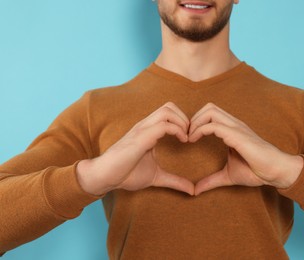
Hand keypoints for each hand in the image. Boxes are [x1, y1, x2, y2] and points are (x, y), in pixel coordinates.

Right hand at [77, 102, 194, 195]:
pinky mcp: (140, 138)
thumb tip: (192, 190)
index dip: (183, 121)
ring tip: (186, 138)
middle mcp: (145, 126)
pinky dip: (177, 130)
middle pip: (169, 106)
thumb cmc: (125, 174)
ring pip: (167, 111)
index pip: (168, 112)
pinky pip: (163, 125)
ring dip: (182, 122)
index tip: (191, 138)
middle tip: (190, 135)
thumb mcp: (156, 177)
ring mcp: (142, 130)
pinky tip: (182, 141)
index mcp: (148, 130)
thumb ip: (174, 181)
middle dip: (185, 118)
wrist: (104, 177)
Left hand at [188, 103, 303, 195]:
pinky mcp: (237, 135)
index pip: (210, 114)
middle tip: (186, 136)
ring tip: (189, 138)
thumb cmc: (256, 171)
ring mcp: (236, 128)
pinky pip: (214, 125)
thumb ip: (211, 180)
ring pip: (210, 110)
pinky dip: (199, 130)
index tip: (187, 139)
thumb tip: (196, 190)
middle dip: (193, 119)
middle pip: (208, 107)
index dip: (196, 123)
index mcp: (232, 130)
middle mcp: (233, 124)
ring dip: (195, 122)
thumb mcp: (228, 176)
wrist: (276, 172)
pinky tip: (193, 141)